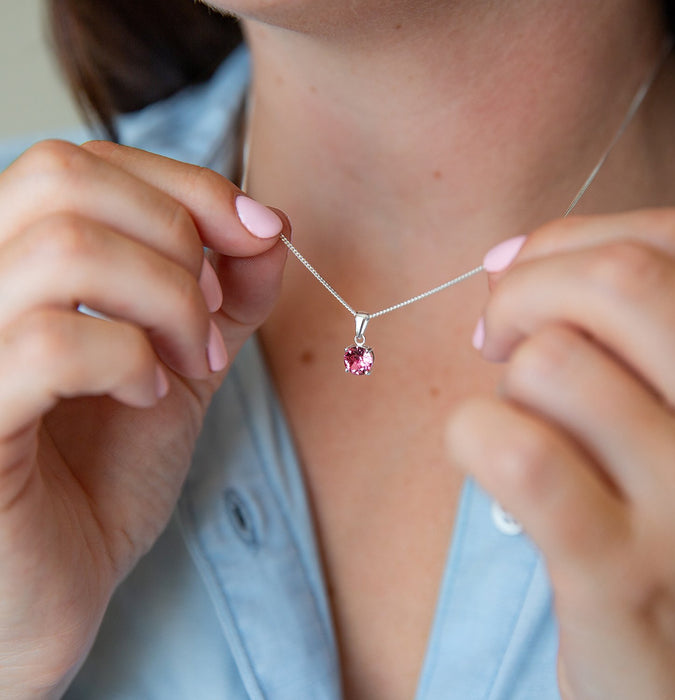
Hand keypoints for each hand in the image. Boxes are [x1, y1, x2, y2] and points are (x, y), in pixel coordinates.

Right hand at [0, 140, 288, 697]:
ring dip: (168, 303)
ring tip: (189, 364)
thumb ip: (222, 291)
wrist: (59, 581)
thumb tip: (268, 222)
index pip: (81, 160)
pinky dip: (133, 360)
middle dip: (177, 236)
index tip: (260, 235)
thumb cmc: (104, 472)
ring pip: (65, 248)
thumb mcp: (181, 361)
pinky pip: (51, 345)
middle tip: (210, 321)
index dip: (188, 185)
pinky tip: (147, 397)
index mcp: (7, 262)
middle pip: (63, 175)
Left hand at [447, 209, 674, 698]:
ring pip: (552, 365)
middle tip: (494, 335)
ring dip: (507, 383)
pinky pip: (519, 455)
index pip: (672, 239)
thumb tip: (508, 257)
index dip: (570, 243)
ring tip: (521, 424)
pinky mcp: (623, 578)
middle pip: (619, 282)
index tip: (519, 279)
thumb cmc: (668, 522)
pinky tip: (483, 458)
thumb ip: (618, 329)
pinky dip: (475, 436)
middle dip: (525, 289)